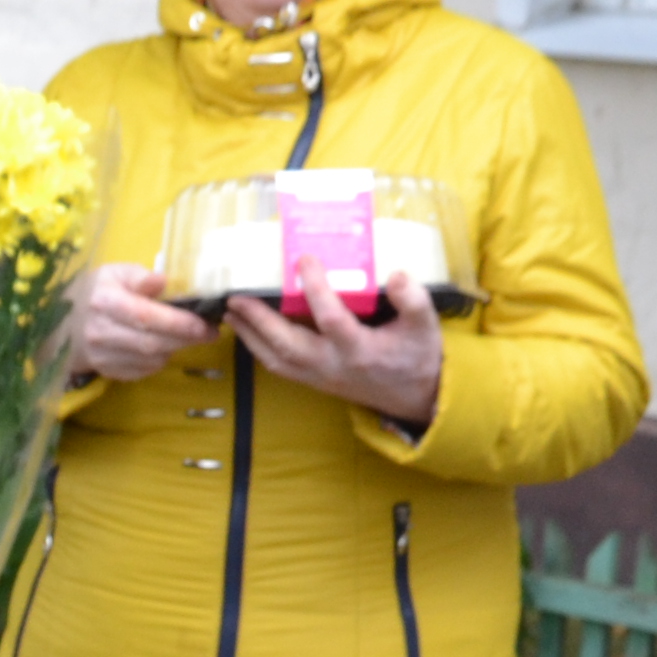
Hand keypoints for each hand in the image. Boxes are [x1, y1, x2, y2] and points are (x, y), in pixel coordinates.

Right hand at [62, 261, 208, 387]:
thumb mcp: (114, 273)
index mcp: (105, 302)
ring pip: (150, 360)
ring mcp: (102, 356)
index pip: (146, 317)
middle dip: (185, 339)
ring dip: (174, 349)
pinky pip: (142, 371)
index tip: (205, 324)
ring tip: (187, 336)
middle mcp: (100, 332)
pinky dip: (159, 360)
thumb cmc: (95, 291)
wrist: (59, 322)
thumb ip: (140, 277)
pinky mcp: (106, 371)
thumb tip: (163, 281)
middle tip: (208, 332)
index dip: (179, 323)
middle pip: (151, 343)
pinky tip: (163, 347)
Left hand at [226, 273, 444, 432]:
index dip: (317, 290)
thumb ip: (414, 302)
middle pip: (288, 346)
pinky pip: (279, 367)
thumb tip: (397, 276)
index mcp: (361, 350)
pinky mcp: (313, 381)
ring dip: (250, 335)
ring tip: (231, 310)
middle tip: (238, 296)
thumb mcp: (425, 327)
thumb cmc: (417, 356)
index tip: (304, 259)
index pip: (333, 320)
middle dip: (259, 321)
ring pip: (276, 360)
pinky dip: (258, 348)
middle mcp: (334, 366)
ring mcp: (320, 377)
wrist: (414, 397)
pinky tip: (245, 329)